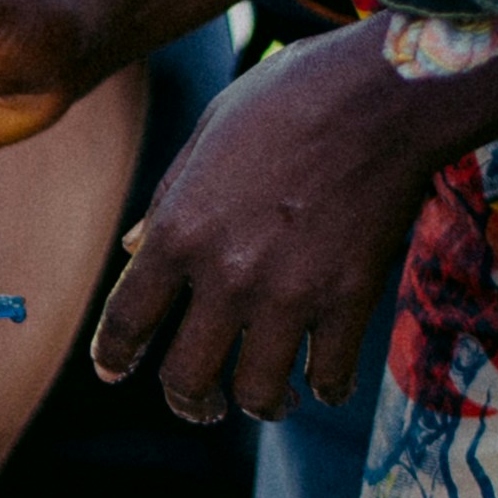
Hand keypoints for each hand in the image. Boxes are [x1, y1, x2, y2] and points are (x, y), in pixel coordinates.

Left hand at [89, 28, 482, 419]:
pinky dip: (327, 389)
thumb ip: (168, 200)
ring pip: (257, 393)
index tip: (115, 373)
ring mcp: (289, 294)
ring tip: (271, 402)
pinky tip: (326, 385)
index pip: (126, 320)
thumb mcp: (207, 134)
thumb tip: (133, 247)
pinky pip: (330, 375)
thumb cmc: (291, 96)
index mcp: (180, 231)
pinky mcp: (350, 300)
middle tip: (200, 406)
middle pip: (185, 377)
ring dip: (259, 406)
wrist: (385, 91)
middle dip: (188, 402)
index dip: (113, 357)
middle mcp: (225, 275)